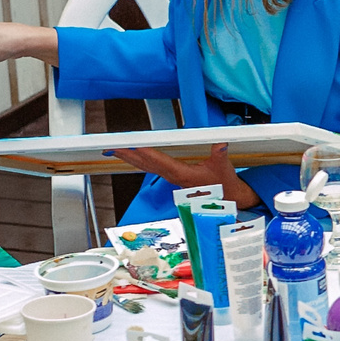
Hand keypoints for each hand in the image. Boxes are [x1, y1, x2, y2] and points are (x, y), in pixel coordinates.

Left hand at [112, 141, 261, 210]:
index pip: (159, 161)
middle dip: (129, 155)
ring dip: (130, 157)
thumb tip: (220, 144)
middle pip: (146, 164)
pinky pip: (151, 167)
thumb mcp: (224, 167)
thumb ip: (220, 154)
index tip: (132, 146)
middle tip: (112, 146)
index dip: (145, 153)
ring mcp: (171, 177)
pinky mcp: (172, 176)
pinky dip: (139, 160)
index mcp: (182, 174)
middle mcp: (173, 176)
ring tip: (115, 149)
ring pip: (145, 166)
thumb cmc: (223, 183)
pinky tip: (133, 156)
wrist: (227, 197)